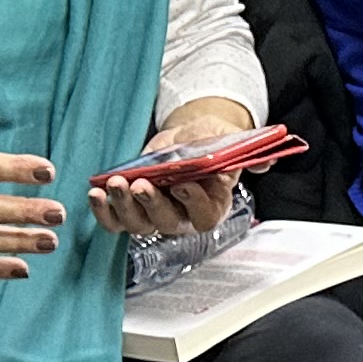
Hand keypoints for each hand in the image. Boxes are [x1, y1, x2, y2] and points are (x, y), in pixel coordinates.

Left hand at [90, 104, 254, 240]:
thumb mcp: (233, 141)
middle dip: (152, 205)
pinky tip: (95, 193)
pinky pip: (115, 221)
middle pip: (166, 223)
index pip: (204, 214)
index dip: (193, 202)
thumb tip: (266, 160)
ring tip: (114, 184)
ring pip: (138, 224)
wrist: (191, 137)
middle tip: (142, 185)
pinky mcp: (131, 209)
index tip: (183, 183)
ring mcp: (154, 216)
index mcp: (212, 206)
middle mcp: (183, 218)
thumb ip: (250, 152)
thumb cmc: (212, 143)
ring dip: (124, 207)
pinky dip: (103, 212)